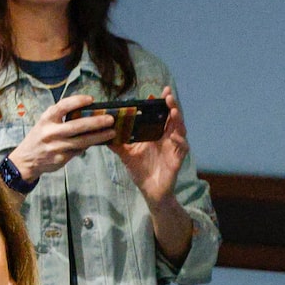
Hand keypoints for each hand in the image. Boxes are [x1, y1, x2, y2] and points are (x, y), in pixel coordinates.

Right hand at [10, 93, 115, 179]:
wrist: (26, 159)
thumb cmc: (40, 137)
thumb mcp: (46, 122)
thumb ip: (61, 117)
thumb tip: (87, 113)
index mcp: (47, 119)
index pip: (63, 106)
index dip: (77, 101)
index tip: (91, 99)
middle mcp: (51, 132)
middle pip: (77, 126)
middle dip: (96, 122)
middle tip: (110, 119)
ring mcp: (56, 146)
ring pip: (82, 141)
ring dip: (99, 136)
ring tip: (112, 132)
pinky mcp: (61, 158)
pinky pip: (79, 150)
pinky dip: (90, 145)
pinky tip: (99, 141)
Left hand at [111, 88, 187, 205]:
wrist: (150, 191)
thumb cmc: (141, 171)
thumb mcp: (126, 155)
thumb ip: (117, 143)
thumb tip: (102, 133)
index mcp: (156, 134)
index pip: (159, 116)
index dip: (158, 105)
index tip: (153, 94)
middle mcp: (166, 138)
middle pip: (172, 118)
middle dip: (171, 105)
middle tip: (167, 94)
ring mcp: (173, 147)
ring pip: (180, 129)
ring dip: (177, 118)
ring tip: (173, 109)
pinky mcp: (178, 158)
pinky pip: (182, 147)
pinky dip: (179, 140)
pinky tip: (174, 135)